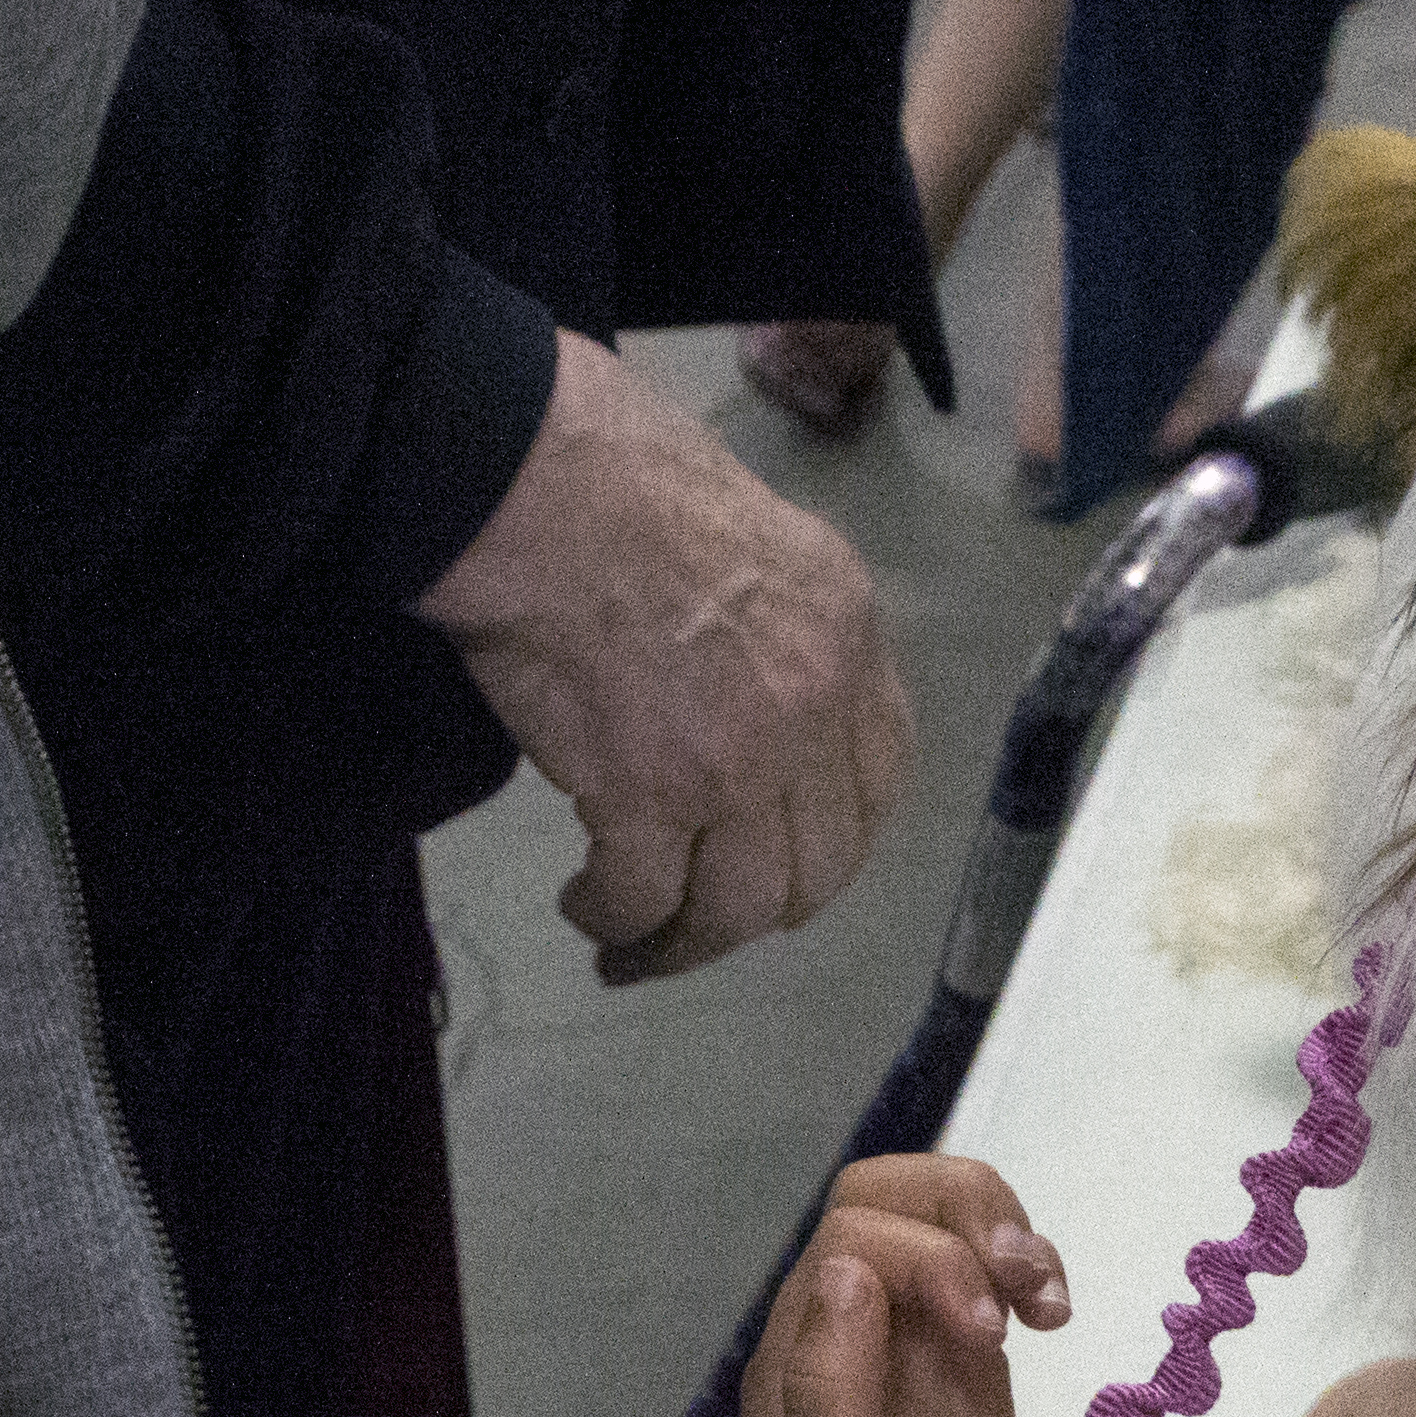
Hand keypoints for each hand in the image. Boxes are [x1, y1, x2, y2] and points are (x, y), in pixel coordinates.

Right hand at [418, 327, 912, 984]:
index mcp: (844, 629)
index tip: (785, 859)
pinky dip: (616, 919)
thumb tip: (732, 683)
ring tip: (635, 941)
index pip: (879, 774)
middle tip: (705, 920)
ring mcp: (737, 760)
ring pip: (740, 905)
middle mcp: (813, 704)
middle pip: (820, 863)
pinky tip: (586, 906)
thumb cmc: (611, 475)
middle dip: (762, 910)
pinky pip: (644, 897)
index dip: (833, 837)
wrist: (535, 482)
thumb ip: (770, 620)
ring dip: (687, 941)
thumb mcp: (748, 531)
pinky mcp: (647, 795)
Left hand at [740, 1156, 1070, 1416]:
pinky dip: (1028, 1275)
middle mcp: (844, 1340)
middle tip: (1028, 1280)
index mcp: (798, 1362)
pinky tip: (1056, 1316)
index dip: (926, 1256)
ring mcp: (907, 1353)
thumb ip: (834, 1386)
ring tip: (1050, 1298)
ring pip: (944, 1226)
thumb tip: (854, 1267)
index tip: (987, 1335)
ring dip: (1005, 1233)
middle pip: (891, 1200)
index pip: (854, 1236)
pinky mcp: (967, 1378)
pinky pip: (988, 1286)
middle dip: (967, 1211)